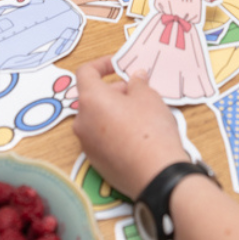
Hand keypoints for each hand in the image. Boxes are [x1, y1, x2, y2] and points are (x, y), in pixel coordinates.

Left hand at [73, 57, 189, 198]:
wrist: (156, 175)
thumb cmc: (151, 130)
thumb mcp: (149, 97)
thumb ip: (138, 83)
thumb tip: (135, 78)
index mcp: (90, 100)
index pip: (85, 73)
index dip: (102, 64)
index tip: (118, 65)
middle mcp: (82, 121)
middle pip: (92, 97)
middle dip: (113, 90)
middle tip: (138, 92)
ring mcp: (86, 144)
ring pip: (97, 118)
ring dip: (114, 111)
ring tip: (141, 114)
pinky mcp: (95, 162)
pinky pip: (101, 138)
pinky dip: (113, 130)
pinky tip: (136, 136)